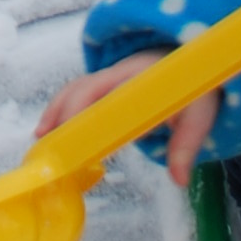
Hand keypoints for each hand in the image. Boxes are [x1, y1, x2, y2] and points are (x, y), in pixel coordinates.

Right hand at [35, 54, 219, 187]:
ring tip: (41, 139)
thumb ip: (187, 145)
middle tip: (47, 144)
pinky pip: (81, 93)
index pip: (103, 92)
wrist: (195, 60)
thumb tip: (179, 180)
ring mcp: (112, 77)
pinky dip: (64, 109)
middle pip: (81, 88)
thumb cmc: (195, 87)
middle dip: (61, 114)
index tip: (69, 136)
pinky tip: (54, 129)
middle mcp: (119, 73)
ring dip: (57, 111)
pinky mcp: (109, 85)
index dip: (82, 111)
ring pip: (76, 88)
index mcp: (138, 78)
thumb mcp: (200, 115)